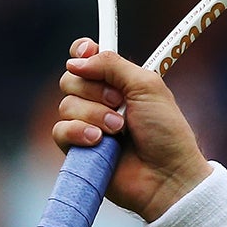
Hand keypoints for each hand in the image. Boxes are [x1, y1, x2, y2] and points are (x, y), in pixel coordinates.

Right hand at [55, 39, 210, 220]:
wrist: (167, 174)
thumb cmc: (166, 133)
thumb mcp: (148, 87)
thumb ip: (114, 66)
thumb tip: (77, 59)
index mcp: (119, 84)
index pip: (87, 59)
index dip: (82, 53)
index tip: (87, 51)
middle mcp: (100, 102)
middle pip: (71, 79)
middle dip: (95, 90)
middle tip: (120, 103)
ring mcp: (87, 126)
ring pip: (66, 105)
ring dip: (94, 115)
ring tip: (120, 130)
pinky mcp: (77, 149)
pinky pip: (60, 131)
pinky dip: (79, 133)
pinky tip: (99, 142)